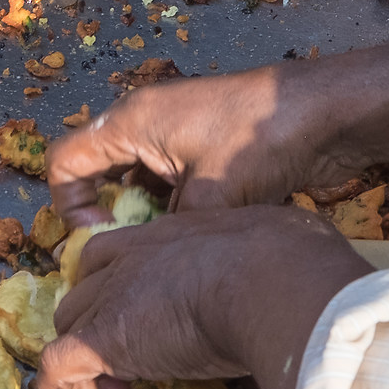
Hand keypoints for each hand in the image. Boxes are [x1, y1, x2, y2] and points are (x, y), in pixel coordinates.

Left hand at [34, 207, 371, 388]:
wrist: (275, 280)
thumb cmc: (292, 259)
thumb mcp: (275, 240)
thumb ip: (266, 255)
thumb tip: (299, 263)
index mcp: (171, 234)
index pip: (117, 253)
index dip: (116, 285)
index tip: (139, 320)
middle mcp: (133, 257)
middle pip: (86, 289)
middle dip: (97, 326)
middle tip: (129, 369)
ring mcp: (114, 295)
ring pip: (69, 324)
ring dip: (82, 363)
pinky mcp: (104, 337)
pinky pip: (58, 366)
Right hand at [44, 65, 358, 227]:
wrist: (324, 113)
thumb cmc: (260, 141)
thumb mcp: (208, 197)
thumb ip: (168, 235)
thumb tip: (150, 275)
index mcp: (131, 122)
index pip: (65, 162)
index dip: (70, 208)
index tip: (101, 240)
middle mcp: (145, 123)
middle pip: (99, 174)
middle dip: (109, 219)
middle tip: (130, 257)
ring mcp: (177, 135)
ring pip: (137, 184)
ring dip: (145, 219)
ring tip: (166, 256)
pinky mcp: (204, 150)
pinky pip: (169, 185)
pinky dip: (173, 212)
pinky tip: (195, 242)